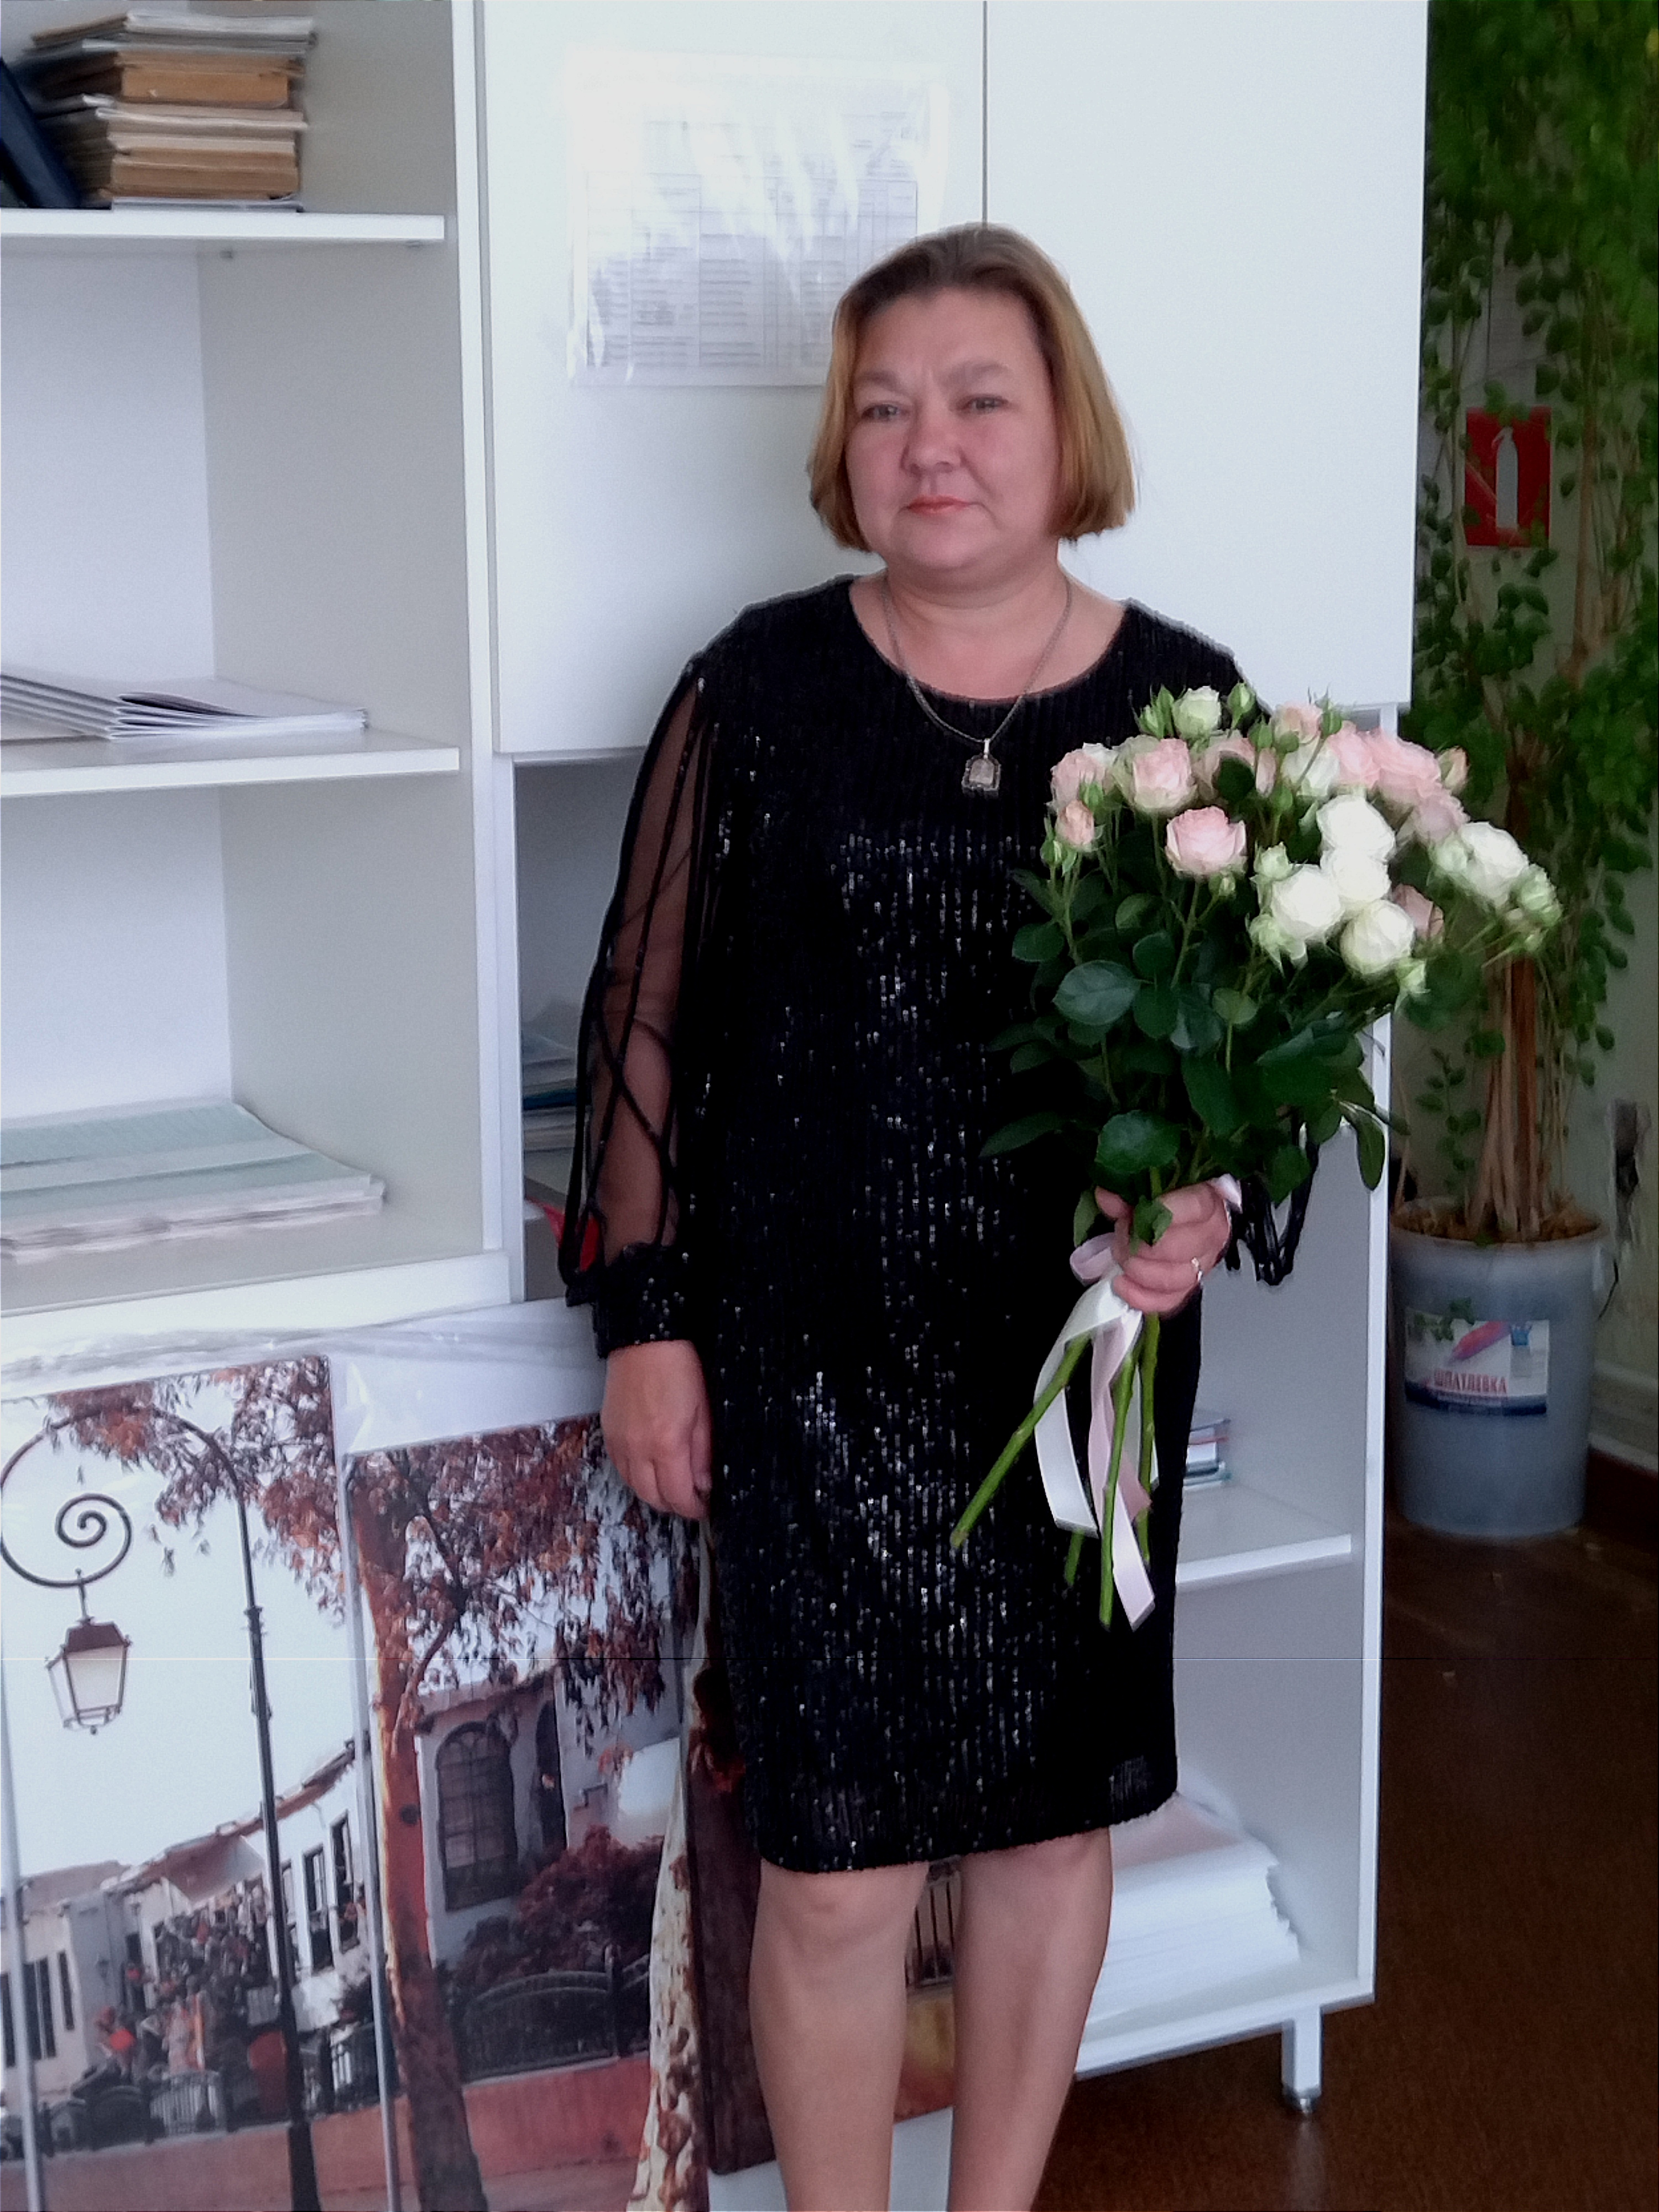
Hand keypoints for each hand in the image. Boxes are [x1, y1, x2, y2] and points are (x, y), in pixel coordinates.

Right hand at [601, 1339, 712, 1519]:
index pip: (678, 1496)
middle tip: (690, 1499)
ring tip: (672, 1486)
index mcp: (667, 1445)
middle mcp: (639, 1449)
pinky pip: (620, 1468)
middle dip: (674, 1505)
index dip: (694, 1508)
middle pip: (653, 1498)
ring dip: (654, 1493)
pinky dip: (636, 1476)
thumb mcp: (704, 1411)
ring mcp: (620, 1442)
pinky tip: (650, 1468)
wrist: (645, 1338)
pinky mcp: (609, 1432)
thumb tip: (703, 1484)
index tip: (704, 1506)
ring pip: (635, 1487)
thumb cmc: (679, 1367)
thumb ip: (703, 1452)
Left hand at [1095, 1183, 1231, 1314]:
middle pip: (1180, 1248)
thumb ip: (1127, 1194)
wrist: (1171, 1225)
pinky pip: (1167, 1301)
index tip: (1138, 1215)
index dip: (1166, 1212)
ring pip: (1176, 1278)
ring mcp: (1201, 1266)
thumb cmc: (1161, 1206)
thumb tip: (1106, 1197)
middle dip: (1142, 1246)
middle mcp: (1210, 1237)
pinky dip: (1140, 1296)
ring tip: (1121, 1258)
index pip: (1197, 1207)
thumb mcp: (1146, 1193)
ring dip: (1140, 1270)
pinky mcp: (1186, 1289)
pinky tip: (1122, 1284)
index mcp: (1207, 1204)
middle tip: (1122, 1237)